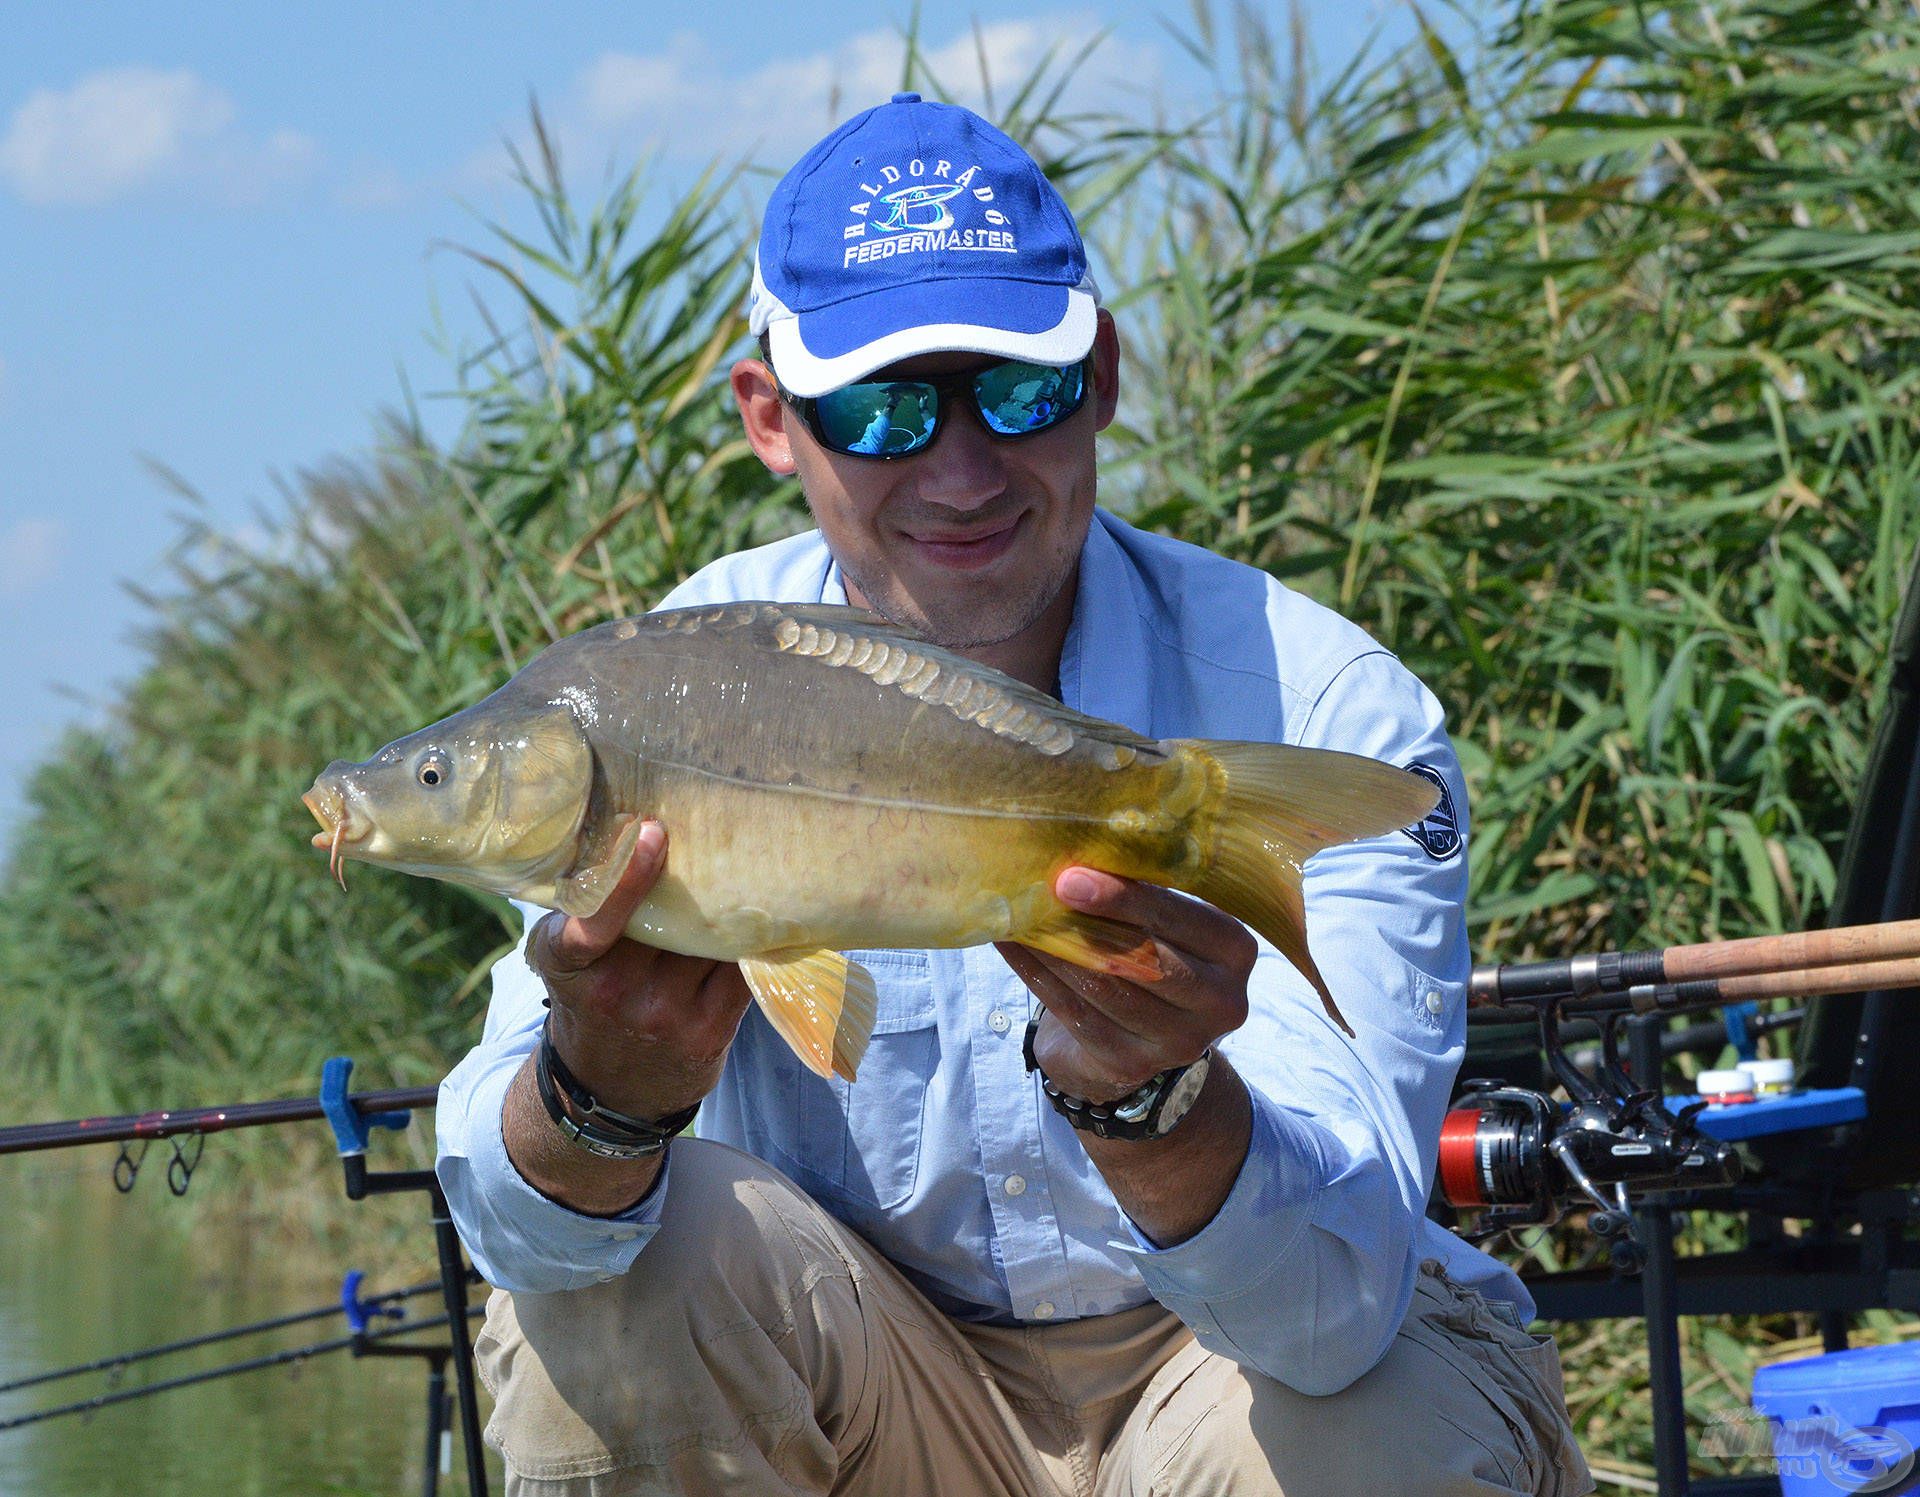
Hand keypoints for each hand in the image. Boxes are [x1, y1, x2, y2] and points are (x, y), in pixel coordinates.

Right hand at [528, 820, 753, 1123]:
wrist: (609, 1093)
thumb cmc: (591, 1001)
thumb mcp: (570, 960)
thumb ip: (592, 908)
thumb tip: (636, 829)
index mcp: (566, 964)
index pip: (591, 923)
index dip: (625, 878)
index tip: (653, 833)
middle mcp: (613, 992)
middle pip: (669, 914)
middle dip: (694, 871)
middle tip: (720, 827)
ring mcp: (664, 1014)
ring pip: (712, 936)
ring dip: (731, 902)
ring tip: (748, 863)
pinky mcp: (709, 1031)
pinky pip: (741, 966)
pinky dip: (753, 939)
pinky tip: (764, 915)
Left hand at [996, 867, 1257, 1101]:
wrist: (1140, 1036)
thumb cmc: (1153, 954)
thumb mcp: (1170, 924)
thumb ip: (1146, 893)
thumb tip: (1083, 853)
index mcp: (1235, 951)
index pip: (1183, 920)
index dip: (1128, 899)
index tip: (1074, 876)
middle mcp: (1221, 1002)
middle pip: (1149, 959)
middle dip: (1093, 923)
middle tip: (1047, 890)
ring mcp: (1178, 1042)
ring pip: (1106, 988)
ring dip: (1055, 947)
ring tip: (1019, 912)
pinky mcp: (1131, 1064)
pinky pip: (1076, 1014)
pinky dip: (1037, 975)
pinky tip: (1011, 945)